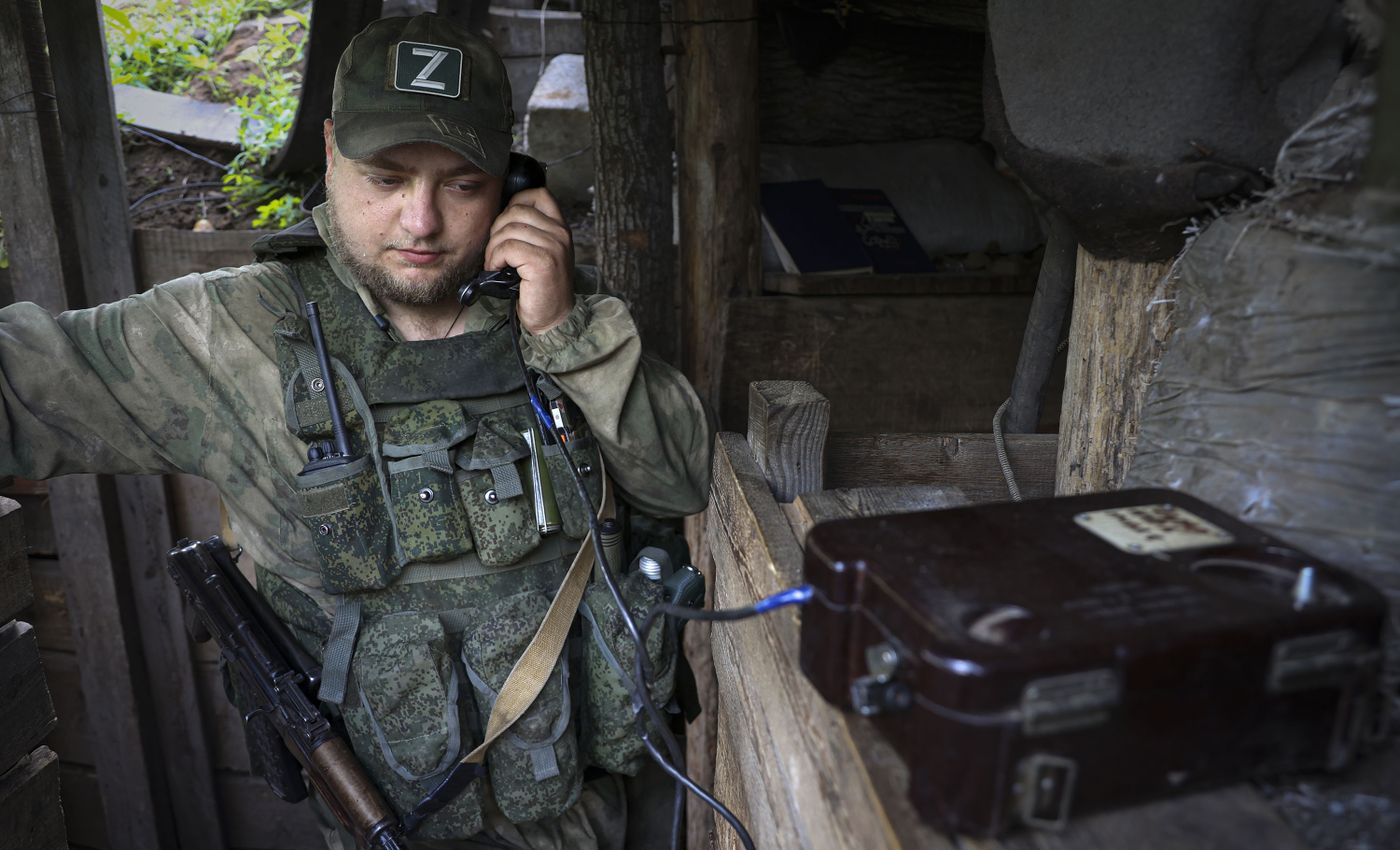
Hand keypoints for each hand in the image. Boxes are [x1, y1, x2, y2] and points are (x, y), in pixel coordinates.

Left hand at [484, 187, 574, 333]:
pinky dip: (495, 259)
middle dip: (497, 229)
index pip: (538, 194)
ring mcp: (554, 246)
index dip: (515, 203)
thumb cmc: (540, 287)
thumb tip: (500, 215)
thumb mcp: (540, 252)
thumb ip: (529, 231)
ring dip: (493, 247)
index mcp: (560, 227)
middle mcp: (560, 233)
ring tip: (495, 263)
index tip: (506, 226)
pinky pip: (507, 248)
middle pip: (516, 210)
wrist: (553, 318)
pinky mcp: (543, 261)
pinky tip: (497, 269)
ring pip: (509, 229)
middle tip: (495, 251)